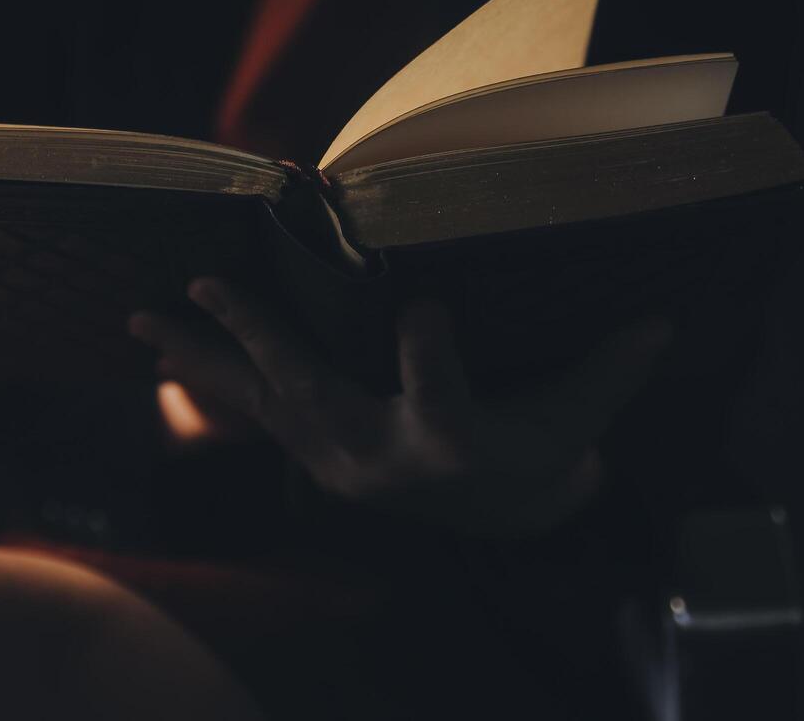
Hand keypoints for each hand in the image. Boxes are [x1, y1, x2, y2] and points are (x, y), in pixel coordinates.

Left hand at [129, 278, 672, 536]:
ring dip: (202, 358)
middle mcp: (380, 455)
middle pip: (313, 393)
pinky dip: (210, 376)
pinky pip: (254, 407)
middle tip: (208, 286)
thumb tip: (662, 318)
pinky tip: (162, 349)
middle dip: (260, 337)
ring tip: (141, 320)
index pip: (440, 399)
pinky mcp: (312, 449)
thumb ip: (607, 373)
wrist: (489, 517)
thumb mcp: (573, 425)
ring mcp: (335, 455)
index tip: (426, 301)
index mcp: (451, 446)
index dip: (432, 353)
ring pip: (262, 399)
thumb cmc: (533, 458)